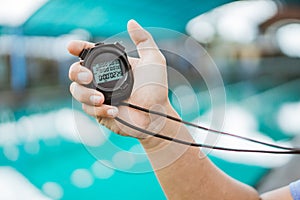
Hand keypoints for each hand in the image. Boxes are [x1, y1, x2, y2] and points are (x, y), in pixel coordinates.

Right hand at [68, 20, 174, 139]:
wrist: (157, 115)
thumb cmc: (157, 89)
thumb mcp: (153, 60)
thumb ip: (143, 40)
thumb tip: (131, 22)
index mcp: (111, 65)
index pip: (89, 54)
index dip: (77, 48)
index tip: (72, 47)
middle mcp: (102, 80)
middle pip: (75, 72)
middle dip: (77, 72)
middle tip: (89, 78)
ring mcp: (99, 96)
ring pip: (76, 91)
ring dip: (86, 94)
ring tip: (101, 99)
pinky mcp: (99, 113)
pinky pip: (88, 109)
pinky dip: (99, 109)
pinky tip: (114, 111)